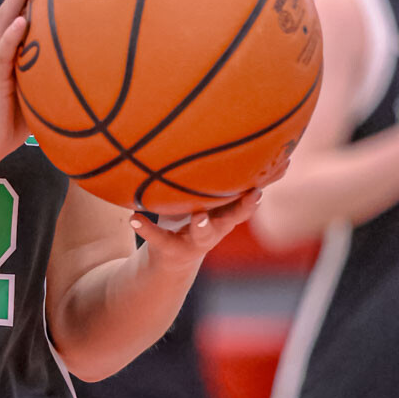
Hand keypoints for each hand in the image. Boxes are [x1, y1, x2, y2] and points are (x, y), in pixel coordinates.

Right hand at [0, 0, 58, 169]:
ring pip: (7, 15)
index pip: (32, 0)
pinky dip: (11, 36)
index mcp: (18, 43)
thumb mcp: (45, 89)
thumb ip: (63, 71)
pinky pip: (2, 53)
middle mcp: (5, 42)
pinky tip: (21, 21)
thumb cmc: (15, 119)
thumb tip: (103, 65)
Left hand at [129, 189, 262, 272]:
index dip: (254, 197)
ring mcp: (195, 241)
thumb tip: (228, 140)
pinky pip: (158, 238)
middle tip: (254, 195)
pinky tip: (134, 217)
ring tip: (199, 215)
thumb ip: (214, 180)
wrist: (173, 257)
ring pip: (202, 233)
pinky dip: (146, 228)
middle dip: (241, 209)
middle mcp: (215, 229)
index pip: (245, 204)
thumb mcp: (207, 202)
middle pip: (231, 219)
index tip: (264, 185)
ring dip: (203, 224)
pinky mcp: (171, 248)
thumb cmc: (194, 216)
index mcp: (225, 215)